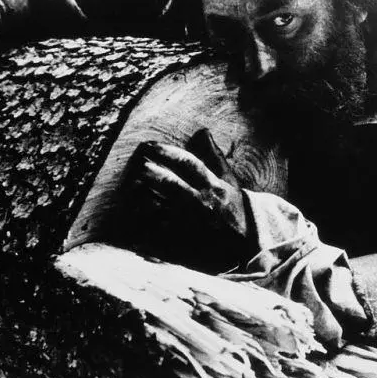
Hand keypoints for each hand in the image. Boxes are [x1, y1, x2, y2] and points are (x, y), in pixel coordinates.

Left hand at [132, 129, 247, 237]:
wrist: (245, 246)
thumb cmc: (234, 210)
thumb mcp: (229, 182)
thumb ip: (214, 157)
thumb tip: (203, 131)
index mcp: (212, 185)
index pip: (188, 163)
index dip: (167, 152)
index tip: (149, 145)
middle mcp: (201, 202)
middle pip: (170, 183)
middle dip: (150, 172)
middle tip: (135, 165)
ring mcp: (191, 223)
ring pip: (160, 206)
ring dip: (142, 195)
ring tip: (130, 186)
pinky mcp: (182, 241)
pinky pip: (158, 230)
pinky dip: (144, 221)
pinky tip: (133, 213)